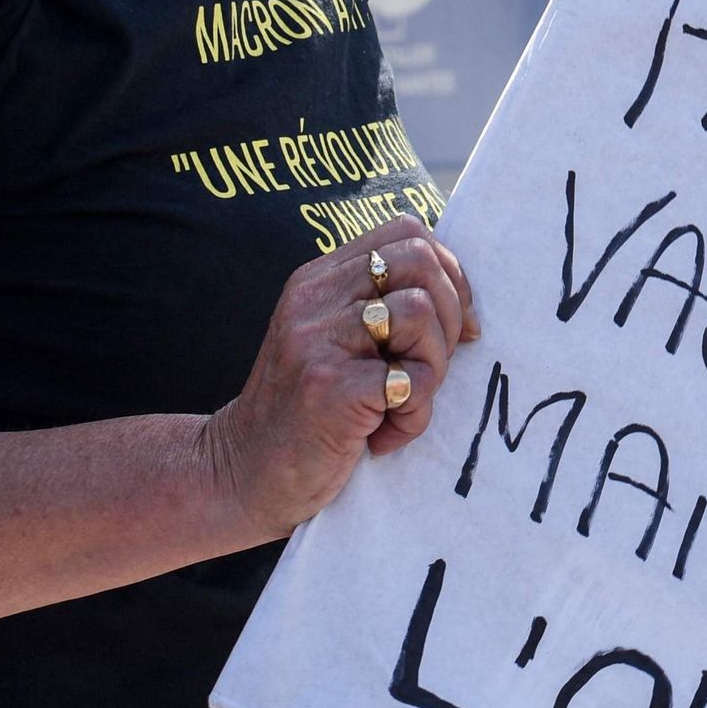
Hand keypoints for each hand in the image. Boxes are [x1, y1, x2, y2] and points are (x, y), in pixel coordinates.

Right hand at [201, 217, 476, 542]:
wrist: (245, 475)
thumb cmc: (309, 413)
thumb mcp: (335, 341)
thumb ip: (379, 306)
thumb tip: (461, 289)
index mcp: (319, 279)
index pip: (406, 232)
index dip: (449, 273)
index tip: (454, 325)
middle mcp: (313, 300)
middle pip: (421, 262)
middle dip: (450, 317)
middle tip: (428, 367)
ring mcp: (316, 341)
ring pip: (420, 313)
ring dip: (432, 368)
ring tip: (400, 404)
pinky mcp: (328, 390)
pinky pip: (410, 380)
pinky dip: (414, 414)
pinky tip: (383, 435)